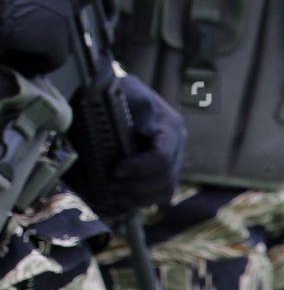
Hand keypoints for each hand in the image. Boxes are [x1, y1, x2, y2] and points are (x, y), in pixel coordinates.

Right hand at [0, 0, 73, 73]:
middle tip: (31, 40)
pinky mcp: (57, 43)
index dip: (45, 16)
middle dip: (48, 32)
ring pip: (63, 42)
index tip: (34, 23)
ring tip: (29, 54)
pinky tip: (29, 65)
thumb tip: (22, 4)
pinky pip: (55, 59)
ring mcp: (64, 21)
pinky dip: (42, 64)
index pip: (58, 3)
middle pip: (64, 23)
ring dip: (46, 48)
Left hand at [110, 74, 183, 209]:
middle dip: (137, 187)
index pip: (162, 157)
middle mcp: (177, 147)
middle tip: (111, 187)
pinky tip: (122, 200)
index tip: (116, 171)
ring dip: (139, 198)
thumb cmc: (123, 92)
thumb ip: (139, 104)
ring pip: (165, 192)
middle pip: (166, 179)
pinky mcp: (163, 172)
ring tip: (114, 196)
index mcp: (171, 128)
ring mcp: (173, 161)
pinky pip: (159, 195)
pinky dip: (141, 200)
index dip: (140, 168)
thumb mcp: (128, 88)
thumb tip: (147, 130)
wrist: (122, 96)